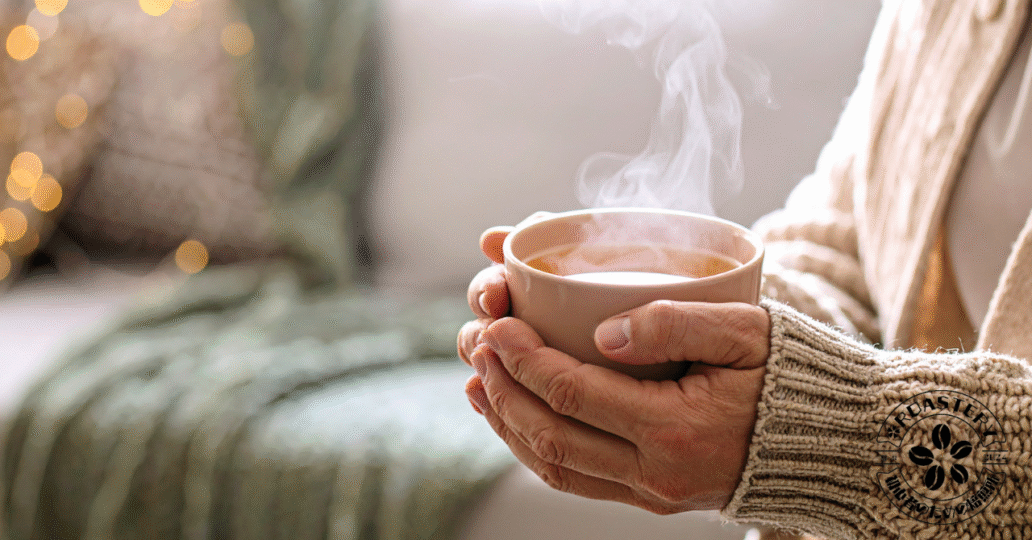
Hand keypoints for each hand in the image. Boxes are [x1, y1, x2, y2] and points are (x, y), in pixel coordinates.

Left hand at [458, 227, 770, 513]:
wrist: (833, 442)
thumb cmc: (790, 372)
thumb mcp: (747, 330)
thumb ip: (676, 323)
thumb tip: (604, 332)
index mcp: (676, 427)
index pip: (573, 392)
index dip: (524, 358)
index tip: (498, 323)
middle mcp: (657, 472)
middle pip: (551, 436)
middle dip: (504, 388)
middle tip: (478, 344)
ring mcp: (652, 491)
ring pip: (555, 466)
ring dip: (508, 422)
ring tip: (479, 381)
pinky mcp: (653, 496)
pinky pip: (577, 479)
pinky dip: (535, 447)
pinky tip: (517, 416)